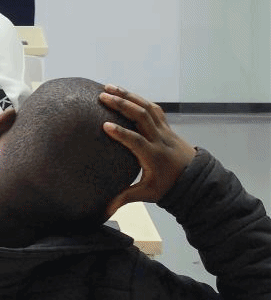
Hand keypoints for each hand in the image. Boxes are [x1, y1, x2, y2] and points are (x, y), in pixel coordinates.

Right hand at [99, 85, 195, 216]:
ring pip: (148, 108)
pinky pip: (154, 108)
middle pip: (142, 117)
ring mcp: (165, 131)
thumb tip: (103, 211)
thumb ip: (124, 198)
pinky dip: (140, 99)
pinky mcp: (167, 127)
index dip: (121, 133)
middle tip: (102, 95)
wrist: (197, 180)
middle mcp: (160, 140)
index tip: (104, 125)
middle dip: (122, 104)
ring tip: (109, 87)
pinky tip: (126, 93)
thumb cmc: (169, 187)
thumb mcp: (148, 194)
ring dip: (128, 96)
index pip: (136, 141)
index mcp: (153, 156)